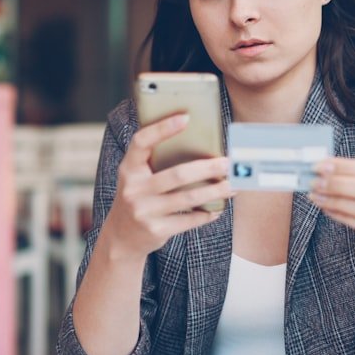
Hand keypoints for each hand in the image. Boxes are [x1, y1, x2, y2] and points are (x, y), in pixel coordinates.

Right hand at [102, 113, 231, 261]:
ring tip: (233, 185)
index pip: (141, 142)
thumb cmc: (138, 197)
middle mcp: (133, 189)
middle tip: (229, 163)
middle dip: (208, 168)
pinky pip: (189, 220)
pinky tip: (218, 209)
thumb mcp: (137, 178)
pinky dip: (206, 214)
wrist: (121, 237)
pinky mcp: (156, 230)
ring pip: (188, 198)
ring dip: (215, 191)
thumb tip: (198, 143)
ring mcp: (144, 211)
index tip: (186, 117)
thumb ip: (155, 162)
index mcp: (128, 169)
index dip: (162, 128)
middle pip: (177, 175)